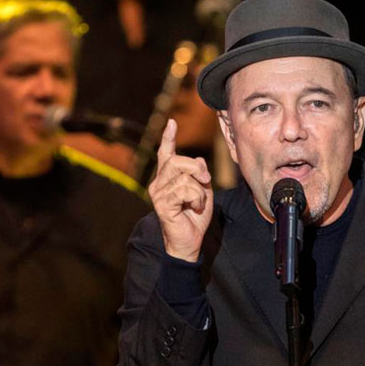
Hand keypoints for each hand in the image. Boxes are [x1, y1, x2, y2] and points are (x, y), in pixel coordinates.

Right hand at [148, 119, 213, 261]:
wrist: (189, 242)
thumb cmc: (194, 217)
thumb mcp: (202, 192)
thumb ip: (199, 175)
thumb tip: (199, 160)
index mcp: (167, 178)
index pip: (166, 154)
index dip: (169, 138)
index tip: (172, 123)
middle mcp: (158, 183)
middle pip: (178, 161)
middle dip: (197, 168)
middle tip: (206, 181)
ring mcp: (158, 193)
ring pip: (184, 176)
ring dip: (199, 190)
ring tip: (197, 202)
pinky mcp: (162, 204)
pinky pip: (185, 189)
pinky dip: (196, 198)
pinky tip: (194, 208)